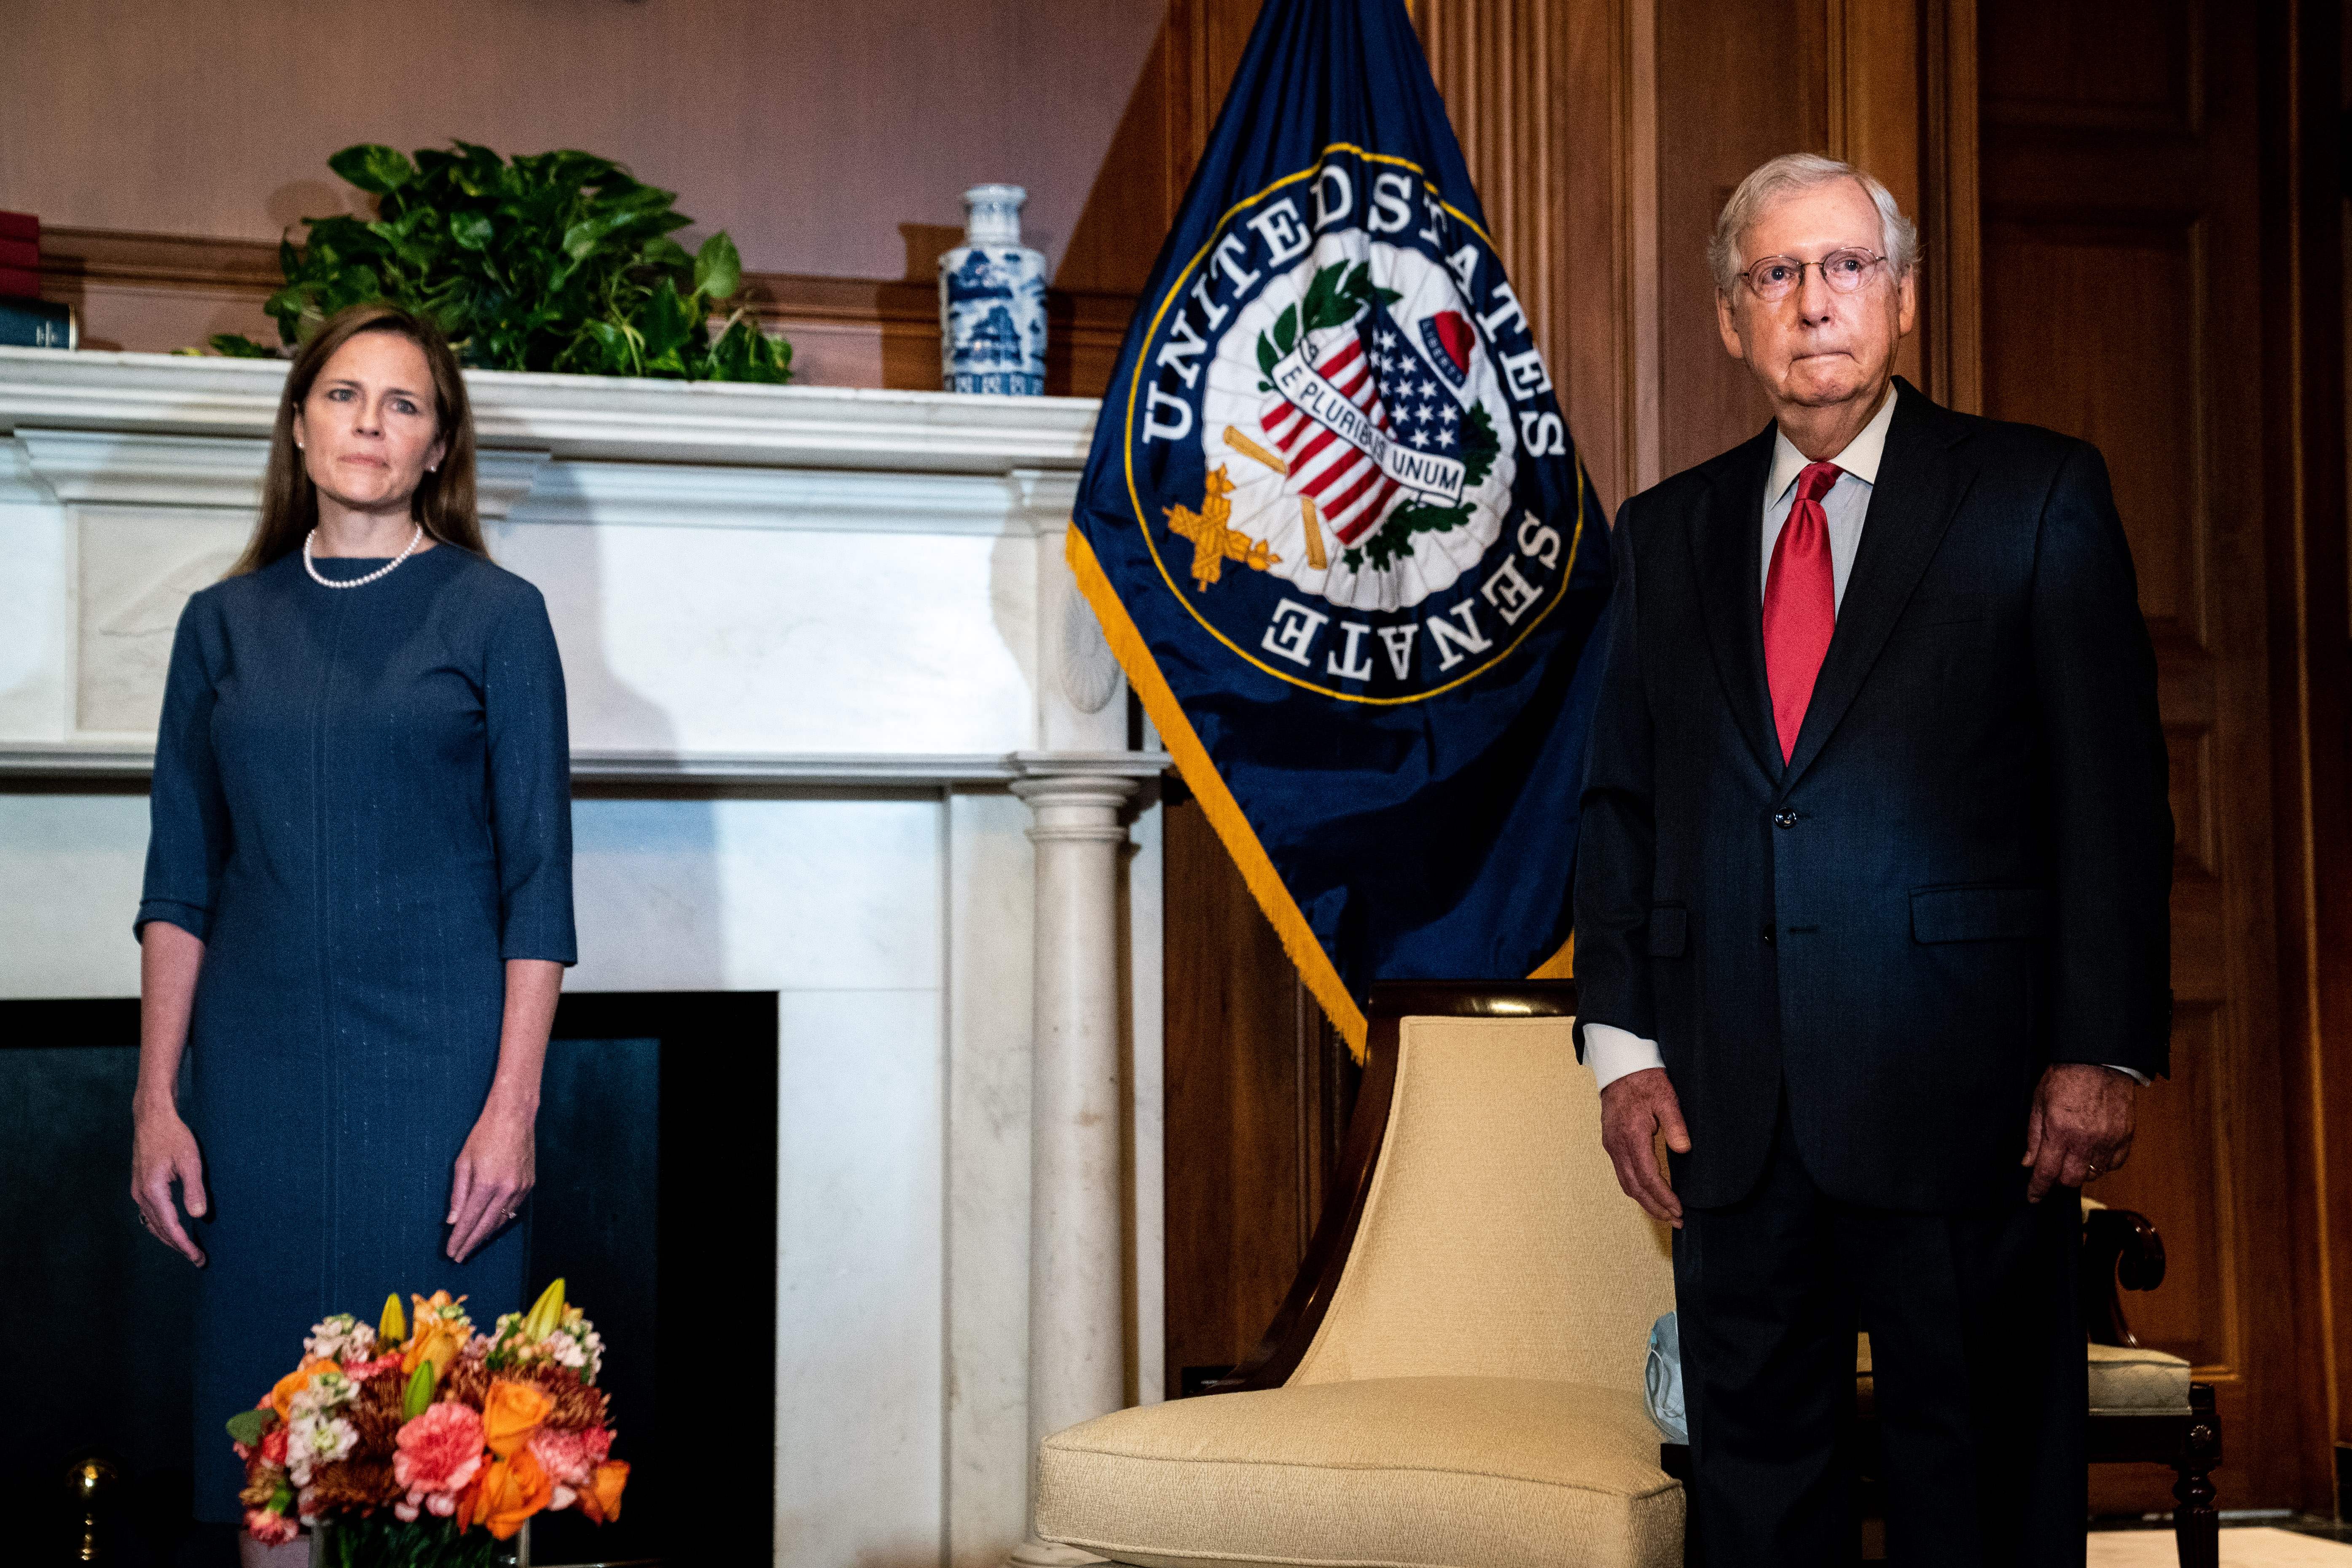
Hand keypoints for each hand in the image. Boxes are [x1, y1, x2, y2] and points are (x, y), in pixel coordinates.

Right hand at [131, 1104, 207, 1264]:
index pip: (170, 1226)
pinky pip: (150, 1214)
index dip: (184, 1244)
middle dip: (179, 1246)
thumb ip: (194, 1189)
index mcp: (153, 1190)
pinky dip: (162, 1227)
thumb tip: (199, 1216)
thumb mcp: (190, 1160)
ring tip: (188, 1250)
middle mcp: (141, 1194)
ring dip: (170, 1238)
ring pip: (153, 1224)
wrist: (152, 1118)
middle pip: (160, 1229)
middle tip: (198, 1259)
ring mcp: (138, 1191)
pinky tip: (173, 1230)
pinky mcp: (141, 1186)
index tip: (197, 1258)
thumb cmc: (173, 1136)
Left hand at [447, 1099, 533, 1261]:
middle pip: (486, 1226)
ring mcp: (520, 1188)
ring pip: (501, 1221)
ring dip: (485, 1234)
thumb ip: (458, 1193)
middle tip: (459, 1256)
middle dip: (470, 1243)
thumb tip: (453, 1220)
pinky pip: (512, 1210)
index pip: (469, 1220)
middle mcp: (506, 1189)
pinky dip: (500, 1220)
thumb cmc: (484, 1135)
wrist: (514, 1116)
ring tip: (471, 1244)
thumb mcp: (463, 1162)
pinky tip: (490, 1225)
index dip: (459, 1238)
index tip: (451, 1251)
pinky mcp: (529, 1184)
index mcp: (487, 1183)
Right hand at [1600, 1067, 1691, 1227]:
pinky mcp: (1611, 1143)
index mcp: (1632, 1136)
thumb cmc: (1644, 1081)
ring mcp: (1612, 1145)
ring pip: (1626, 1183)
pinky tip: (1648, 1194)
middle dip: (1655, 1207)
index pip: (1647, 1177)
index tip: (1678, 1209)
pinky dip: (1635, 1189)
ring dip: (1645, 1202)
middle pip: (1634, 1187)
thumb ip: (1675, 1124)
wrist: (1620, 1067)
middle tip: (1676, 1221)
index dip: (1663, 1197)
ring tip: (1664, 1214)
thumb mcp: (1666, 1097)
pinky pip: (1622, 1174)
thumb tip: (1684, 1149)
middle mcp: (1617, 1145)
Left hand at [2022, 1063, 2136, 1201]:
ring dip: (2082, 1170)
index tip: (2034, 1197)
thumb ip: (2034, 1136)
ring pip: (2094, 1174)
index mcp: (2060, 1131)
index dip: (2038, 1189)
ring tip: (2075, 1155)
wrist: (2098, 1060)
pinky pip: (2115, 1163)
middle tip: (2055, 1169)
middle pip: (2072, 1179)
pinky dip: (2104, 1163)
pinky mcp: (2125, 1136)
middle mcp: (2085, 1140)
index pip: (2046, 1172)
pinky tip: (2095, 1151)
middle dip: (2059, 1180)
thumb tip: (2028, 1162)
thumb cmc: (2065, 1077)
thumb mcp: (2038, 1102)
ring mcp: (2108, 1140)